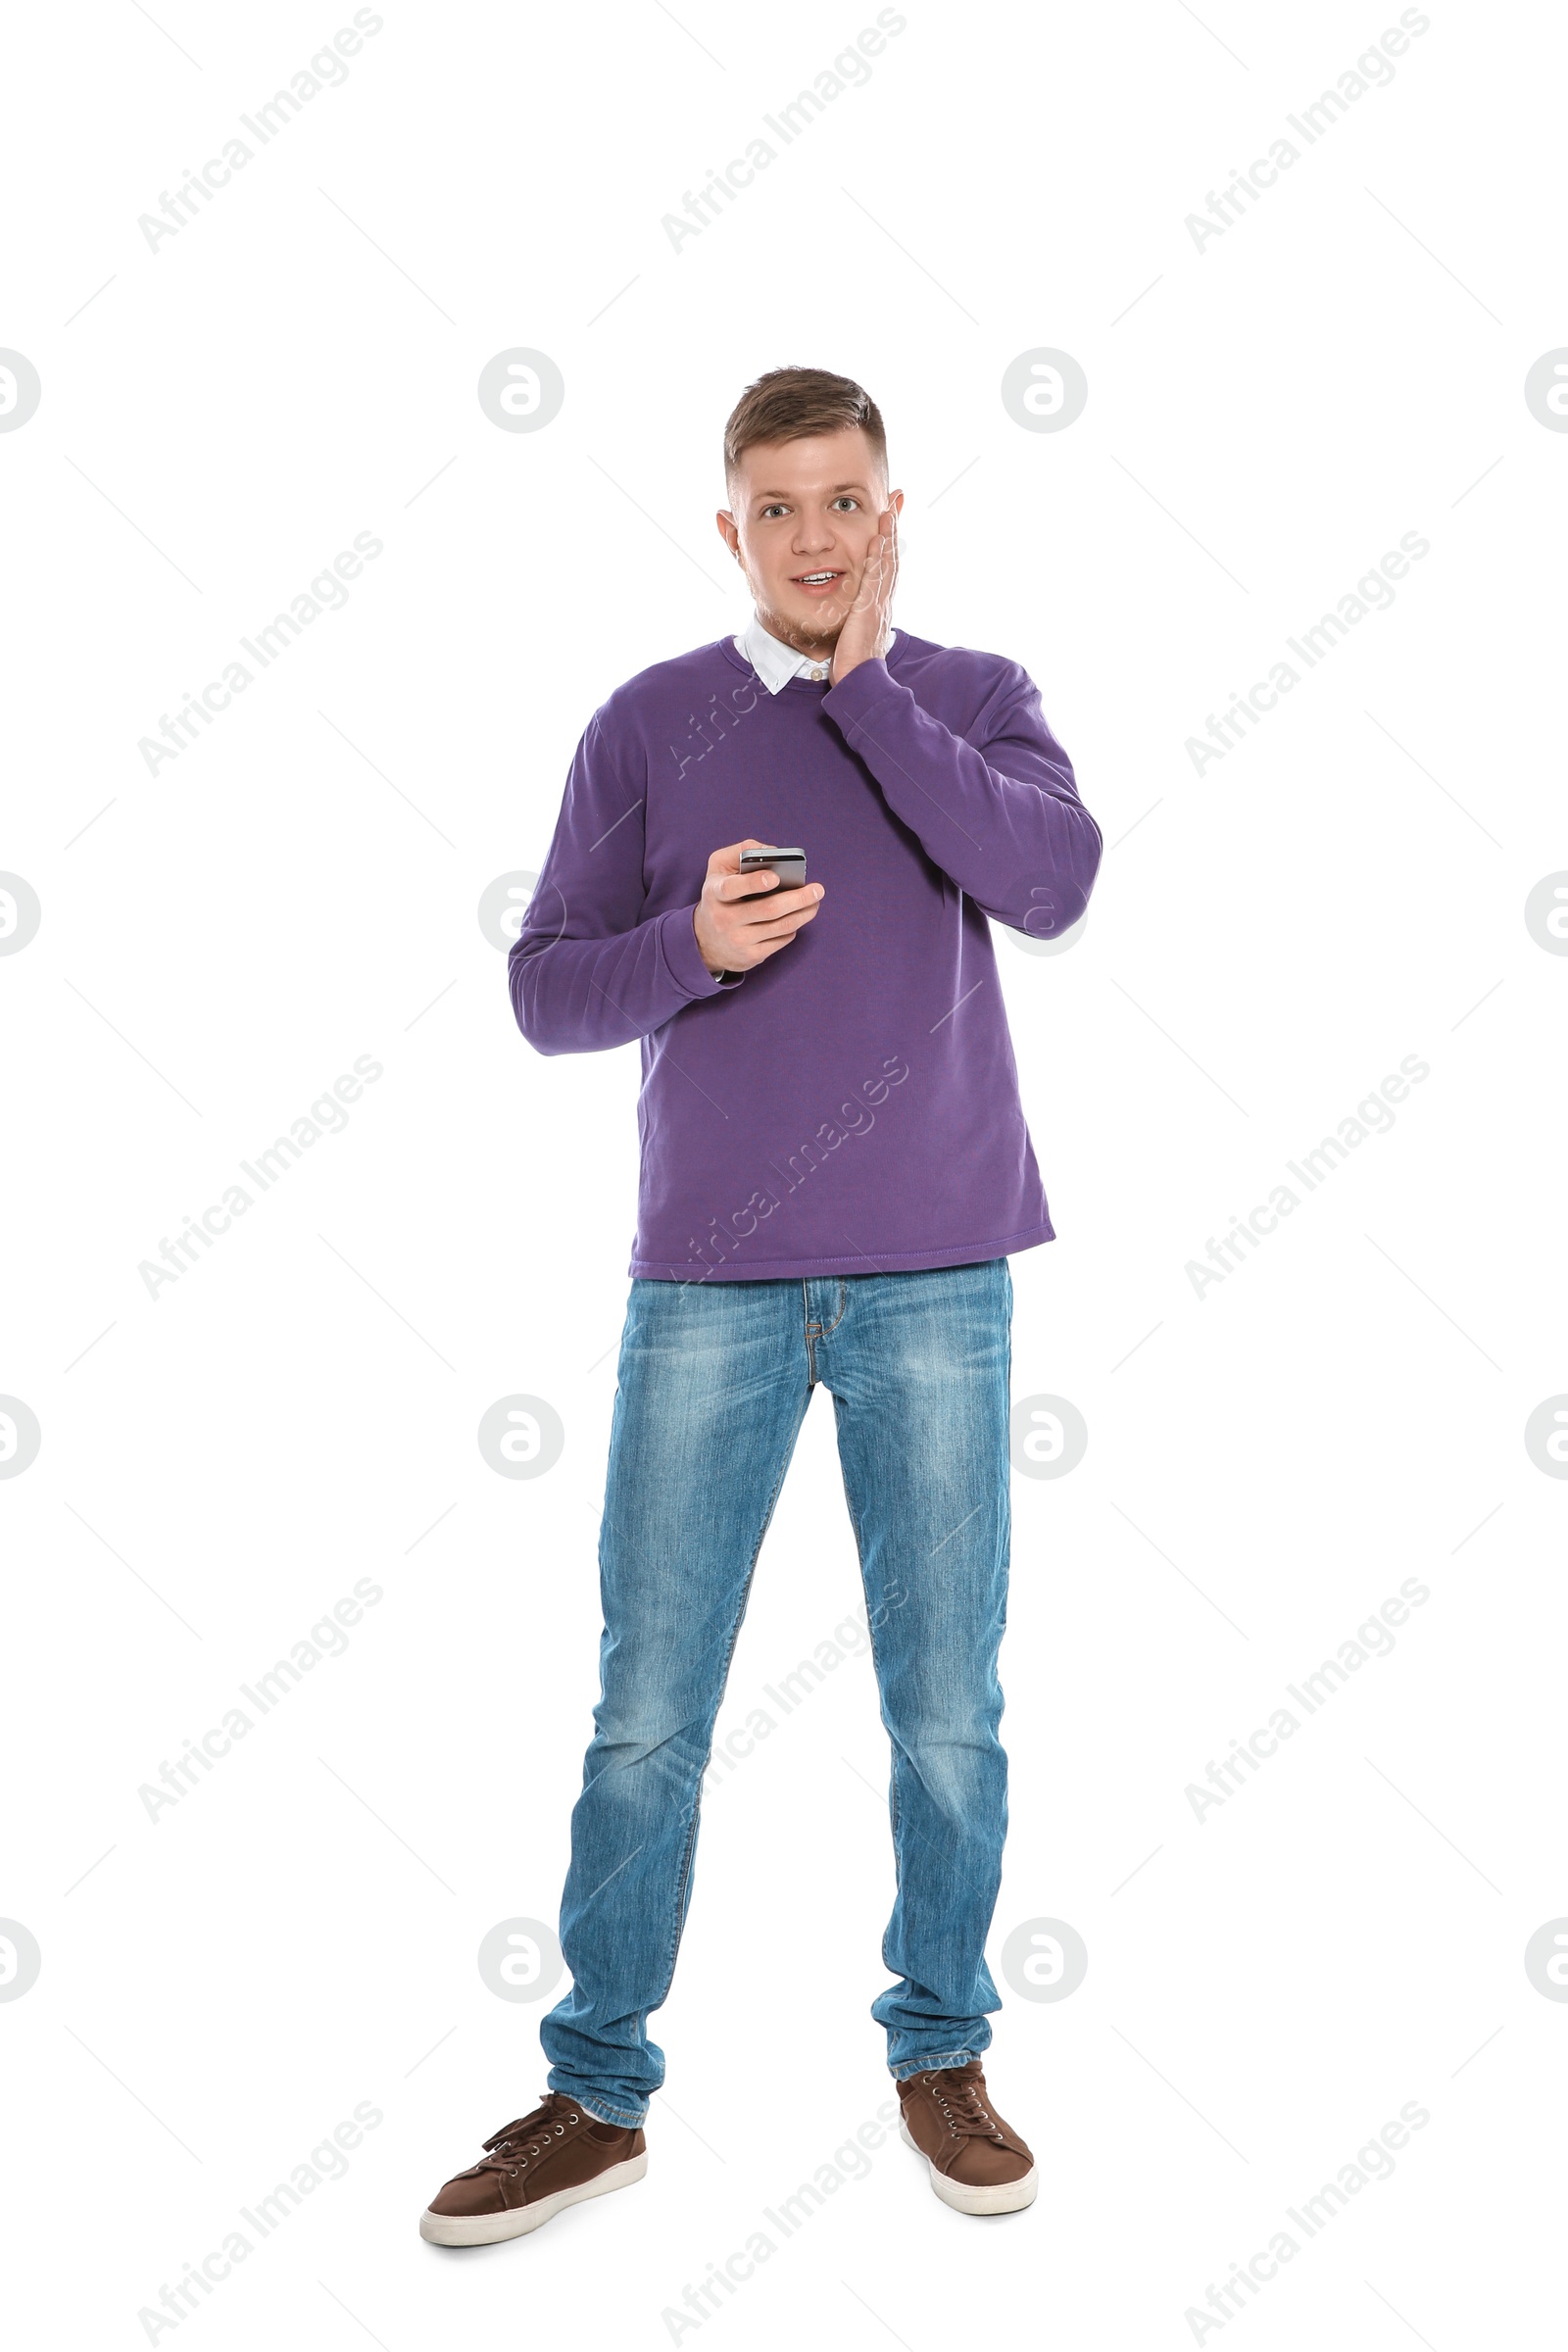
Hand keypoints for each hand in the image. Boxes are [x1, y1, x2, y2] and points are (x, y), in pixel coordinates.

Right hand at [692, 838, 824, 975]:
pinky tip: (799, 917)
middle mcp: (724, 919)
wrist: (705, 941)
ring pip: (780, 926)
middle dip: (797, 898)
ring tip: (816, 902)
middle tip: (818, 889)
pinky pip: (781, 940)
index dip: (754, 883)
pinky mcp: (751, 956)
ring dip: (803, 913)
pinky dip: (793, 927)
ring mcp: (738, 940)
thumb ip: (741, 851)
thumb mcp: (718, 867)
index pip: (732, 888)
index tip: (776, 877)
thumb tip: (774, 851)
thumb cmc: (720, 895)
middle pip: (768, 909)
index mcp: (716, 893)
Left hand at [830, 507, 897, 685]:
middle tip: (896, 500)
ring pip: (887, 564)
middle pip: (891, 557)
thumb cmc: (853, 666)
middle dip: (893, 527)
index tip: (889, 517)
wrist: (859, 684)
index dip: (888, 540)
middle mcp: (883, 602)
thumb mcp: (853, 636)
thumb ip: (853, 620)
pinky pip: (875, 579)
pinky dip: (878, 559)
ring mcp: (879, 605)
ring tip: (889, 510)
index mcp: (879, 605)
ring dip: (888, 535)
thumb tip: (850, 616)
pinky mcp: (870, 611)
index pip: (885, 566)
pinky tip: (878, 541)